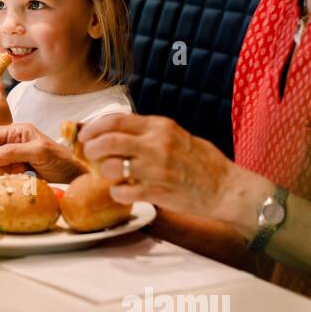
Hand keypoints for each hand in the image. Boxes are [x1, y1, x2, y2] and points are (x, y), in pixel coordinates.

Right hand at [0, 123, 84, 182]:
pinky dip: (7, 180)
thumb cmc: (62, 159)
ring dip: (2, 172)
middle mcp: (10, 143)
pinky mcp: (14, 173)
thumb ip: (12, 151)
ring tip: (21, 172)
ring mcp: (11, 159)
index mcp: (15, 131)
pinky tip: (22, 178)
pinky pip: (0, 177)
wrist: (75, 176)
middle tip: (12, 168)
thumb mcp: (38, 151)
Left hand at [78, 113, 250, 219]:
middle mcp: (156, 145)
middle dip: (90, 148)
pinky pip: (122, 191)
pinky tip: (122, 191)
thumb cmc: (202, 162)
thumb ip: (149, 133)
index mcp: (161, 126)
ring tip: (108, 174)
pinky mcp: (157, 192)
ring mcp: (156, 169)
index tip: (84, 134)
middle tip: (88, 153)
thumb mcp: (177, 135)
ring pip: (110, 167)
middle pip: (107, 141)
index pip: (116, 120)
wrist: (226, 189)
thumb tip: (115, 133)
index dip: (94, 127)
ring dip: (102, 171)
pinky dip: (116, 192)